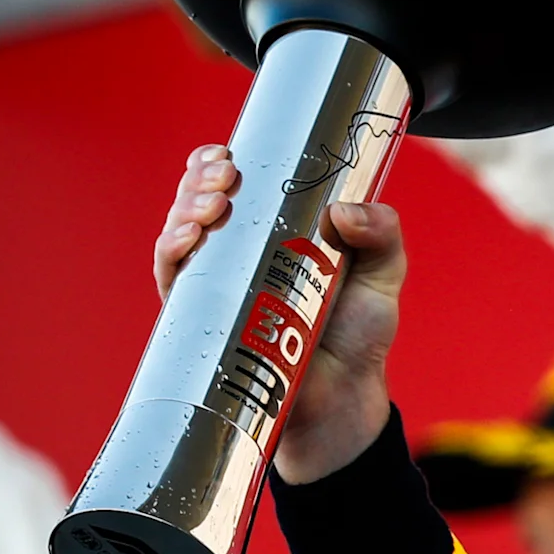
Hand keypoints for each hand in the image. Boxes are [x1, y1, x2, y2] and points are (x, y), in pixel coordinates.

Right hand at [154, 147, 405, 481]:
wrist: (344, 398)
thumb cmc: (359, 335)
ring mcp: (215, 289)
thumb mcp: (382, 274)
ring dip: (185, 209)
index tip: (230, 155)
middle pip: (198, 203)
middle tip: (226, 177)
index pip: (233, 186)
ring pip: (179, 235)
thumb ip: (382, 232)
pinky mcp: (202, 324)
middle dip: (202, 180)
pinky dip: (172, 255)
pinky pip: (173, 283)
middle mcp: (236, 256)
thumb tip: (343, 210)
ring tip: (213, 204)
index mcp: (272, 233)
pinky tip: (188, 240)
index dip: (218, 164)